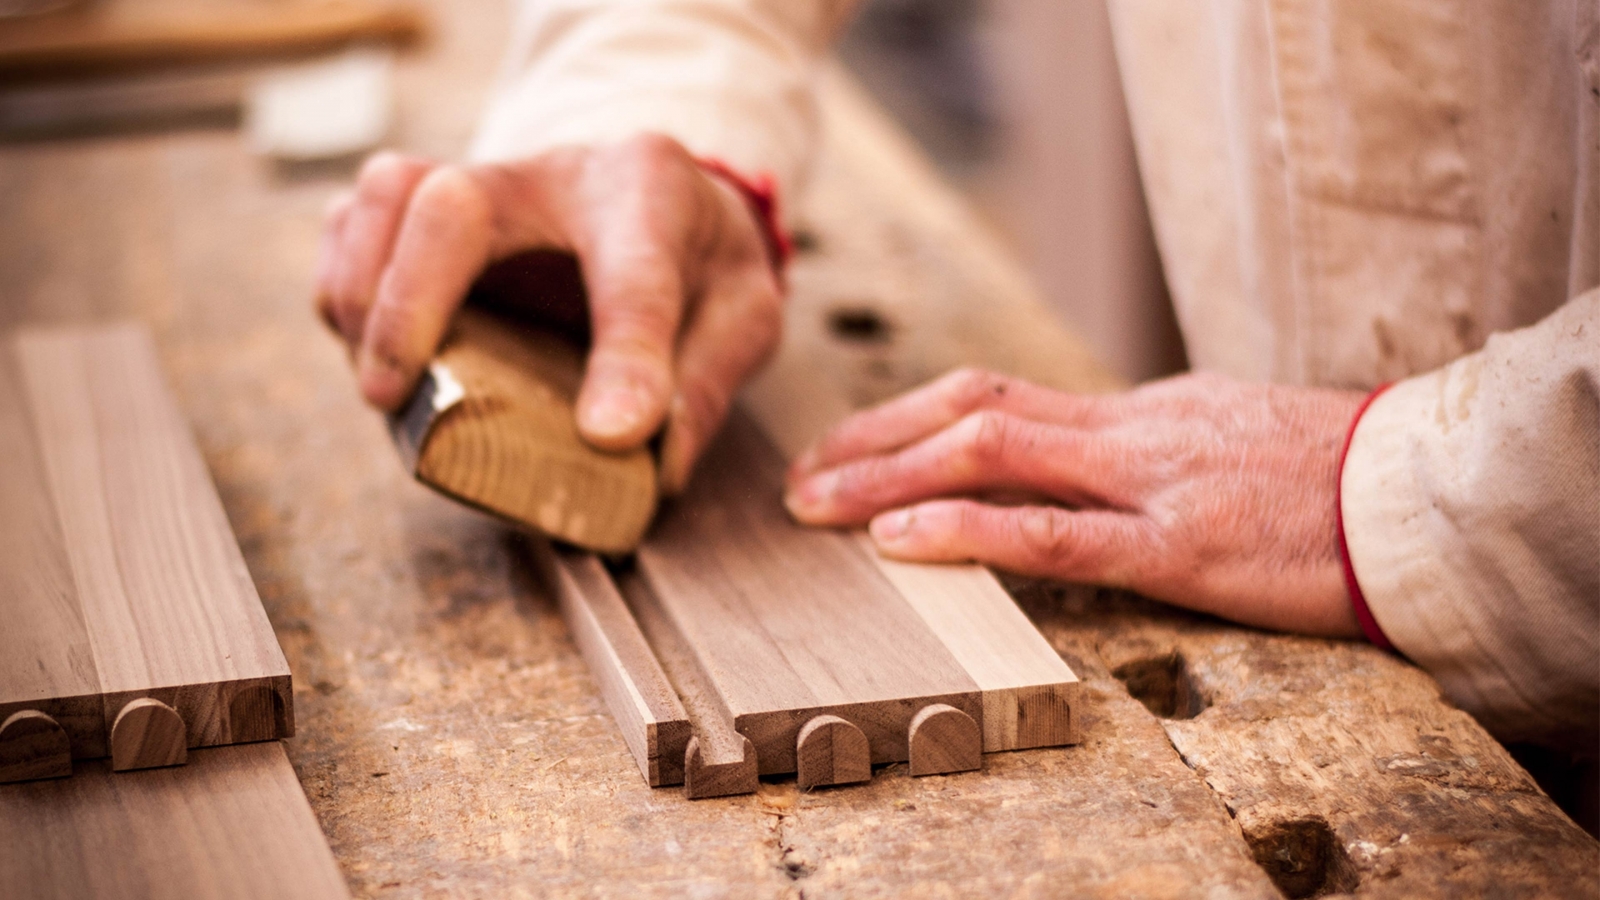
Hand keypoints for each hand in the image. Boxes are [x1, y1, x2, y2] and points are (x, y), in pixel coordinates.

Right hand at [313, 134, 782, 492]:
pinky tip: (361, 346)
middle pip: (453, 203)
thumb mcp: (744, 315)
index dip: (626, 354)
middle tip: (396, 392)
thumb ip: (709, 382)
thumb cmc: (699, 261)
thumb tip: (654, 465)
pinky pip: (355, 219)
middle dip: (412, 299)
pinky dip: (341, 281)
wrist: (666, 196)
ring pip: (386, 196)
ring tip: (381, 382)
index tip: (611, 435)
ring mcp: (480, 182)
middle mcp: (551, 174)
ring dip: (361, 289)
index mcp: (650, 193)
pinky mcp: (429, 209)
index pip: (636, 270)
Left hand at [784, 369, 1367, 635]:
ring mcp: (1146, 480)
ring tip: (817, 503)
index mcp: (1139, 409)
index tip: (854, 445)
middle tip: (804, 473)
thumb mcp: (1229, 437)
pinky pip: (1050, 532)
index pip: (1002, 397)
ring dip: (887, 474)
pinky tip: (898, 538)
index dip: (911, 418)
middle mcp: (1128, 428)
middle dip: (874, 437)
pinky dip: (962, 527)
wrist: (1421, 496)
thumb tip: (1087, 457)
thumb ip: (1151, 447)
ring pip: (989, 451)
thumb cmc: (1333, 475)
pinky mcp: (1175, 547)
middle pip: (971, 406)